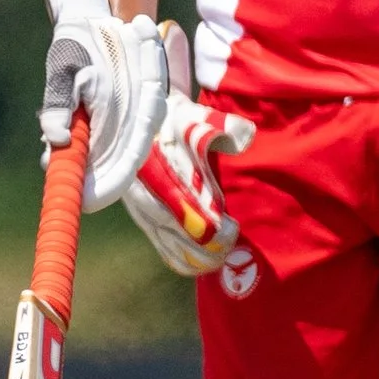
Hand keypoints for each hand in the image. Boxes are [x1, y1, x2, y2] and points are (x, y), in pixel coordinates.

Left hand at [38, 0, 167, 210]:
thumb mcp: (64, 66)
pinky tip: (60, 153)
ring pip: (111, 159)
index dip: (108, 184)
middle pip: (121, 165)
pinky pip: (103, 147)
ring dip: (87, 171)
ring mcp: (132, 121)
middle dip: (94, 184)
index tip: (84, 202)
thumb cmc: (78, 43)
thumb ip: (59, 102)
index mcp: (141, 103)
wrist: (88, 22)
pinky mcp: (118, 122)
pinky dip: (84, 155)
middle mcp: (143, 117)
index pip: (129, 157)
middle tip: (66, 198)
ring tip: (58, 172)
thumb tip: (55, 140)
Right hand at [122, 39, 255, 277]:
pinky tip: (201, 259)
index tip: (233, 228)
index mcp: (163, 180)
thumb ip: (220, 127)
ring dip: (200, 258)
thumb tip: (245, 137)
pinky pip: (164, 250)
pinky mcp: (142, 220)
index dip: (216, 232)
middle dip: (212, 249)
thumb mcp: (194, 118)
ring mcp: (144, 214)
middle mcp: (150, 202)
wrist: (133, 121)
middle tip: (231, 243)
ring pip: (175, 251)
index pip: (192, 219)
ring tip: (220, 253)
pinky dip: (184, 260)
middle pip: (185, 243)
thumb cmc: (168, 121)